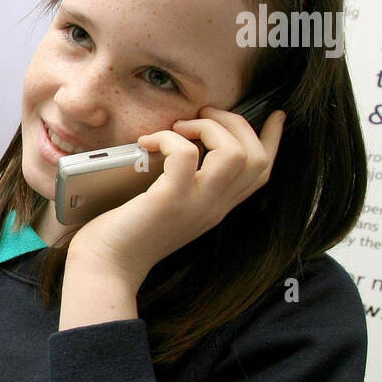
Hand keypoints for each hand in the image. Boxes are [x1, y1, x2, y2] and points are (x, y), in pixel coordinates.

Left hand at [68, 106, 285, 284]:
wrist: (107, 267)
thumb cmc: (128, 232)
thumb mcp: (172, 207)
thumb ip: (189, 184)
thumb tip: (186, 145)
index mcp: (217, 206)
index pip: (262, 173)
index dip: (272, 140)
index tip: (275, 115)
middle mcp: (214, 206)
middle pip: (255, 157)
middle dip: (236, 123)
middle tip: (202, 115)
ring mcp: (195, 204)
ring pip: (234, 153)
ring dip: (209, 127)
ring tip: (179, 127)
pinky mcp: (169, 201)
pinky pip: (185, 155)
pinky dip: (169, 138)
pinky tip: (147, 142)